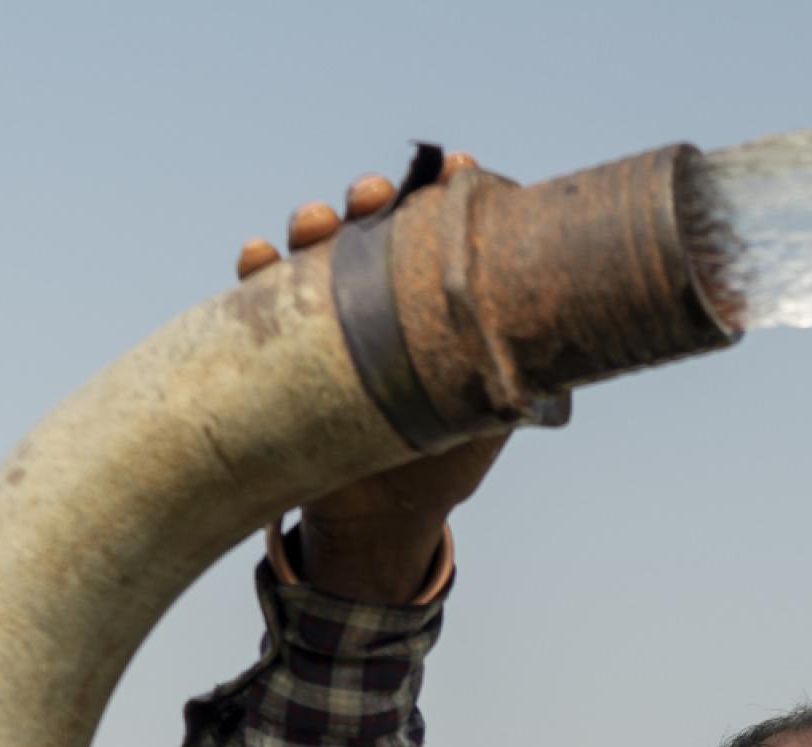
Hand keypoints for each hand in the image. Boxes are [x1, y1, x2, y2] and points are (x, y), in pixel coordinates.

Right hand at [239, 154, 509, 601]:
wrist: (383, 515)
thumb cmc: (445, 456)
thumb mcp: (487, 415)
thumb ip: (508, 379)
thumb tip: (555, 358)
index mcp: (431, 297)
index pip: (439, 229)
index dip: (447, 191)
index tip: (460, 167)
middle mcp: (378, 293)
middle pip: (370, 226)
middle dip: (370, 199)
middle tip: (375, 193)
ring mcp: (329, 314)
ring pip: (314, 252)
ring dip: (312, 225)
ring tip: (315, 222)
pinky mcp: (283, 345)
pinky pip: (261, 303)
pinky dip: (255, 273)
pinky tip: (256, 256)